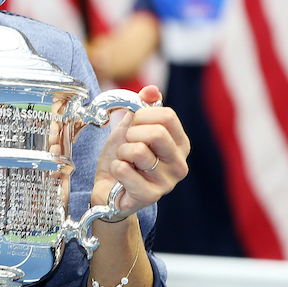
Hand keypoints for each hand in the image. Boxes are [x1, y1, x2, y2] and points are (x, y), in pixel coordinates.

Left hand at [92, 86, 189, 215]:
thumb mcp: (130, 128)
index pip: (167, 116)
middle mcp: (179, 163)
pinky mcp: (150, 196)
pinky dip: (115, 168)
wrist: (108, 188)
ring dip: (122, 153)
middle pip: (156, 133)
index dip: (142, 116)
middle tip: (127, 146)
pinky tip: (120, 176)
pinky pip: (124, 169)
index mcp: (179, 144)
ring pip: (138, 151)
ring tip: (125, 162)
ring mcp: (167, 182)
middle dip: (131, 135)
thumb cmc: (123, 158)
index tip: (134, 126)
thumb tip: (151, 90)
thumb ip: (142, 108)